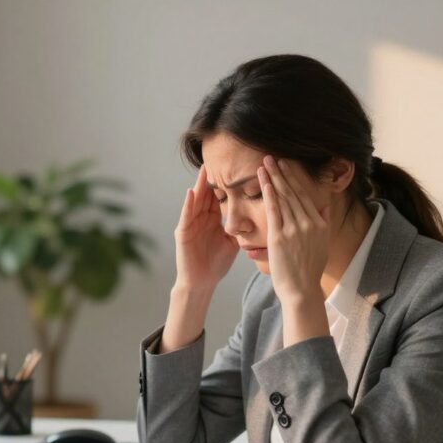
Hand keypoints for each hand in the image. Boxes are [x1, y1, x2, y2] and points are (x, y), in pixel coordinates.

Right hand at [172, 165, 239, 292]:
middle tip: (218, 159)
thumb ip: (240, 228)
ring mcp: (190, 224)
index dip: (227, 183)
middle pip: (207, 194)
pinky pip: (186, 215)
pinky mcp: (182, 233)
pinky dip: (188, 204)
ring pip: (196, 200)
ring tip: (204, 169)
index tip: (236, 168)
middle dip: (212, 178)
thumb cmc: (216, 264)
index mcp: (213, 220)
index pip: (220, 197)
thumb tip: (260, 219)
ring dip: (199, 185)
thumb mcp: (232, 242)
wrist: (202, 283)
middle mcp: (201, 218)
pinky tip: (192, 192)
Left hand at [258, 156, 330, 304]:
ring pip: (283, 197)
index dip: (293, 178)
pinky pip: (274, 210)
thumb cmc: (309, 270)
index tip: (285, 165)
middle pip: (293, 192)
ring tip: (265, 164)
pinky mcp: (280, 236)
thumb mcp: (323, 244)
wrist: (302, 290)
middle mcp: (308, 223)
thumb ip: (324, 223)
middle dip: (281, 173)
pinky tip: (264, 181)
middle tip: (271, 157)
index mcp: (319, 223)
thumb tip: (324, 206)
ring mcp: (294, 229)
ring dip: (273, 178)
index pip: (304, 195)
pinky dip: (269, 193)